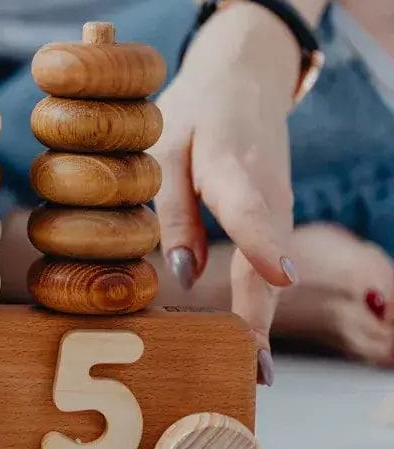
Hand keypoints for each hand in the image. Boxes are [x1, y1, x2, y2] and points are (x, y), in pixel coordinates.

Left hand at [151, 3, 301, 384]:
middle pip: (267, 262)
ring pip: (271, 272)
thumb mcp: (166, 145)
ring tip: (251, 371)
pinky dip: (259, 305)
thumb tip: (180, 274)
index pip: (250, 209)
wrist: (246, 78)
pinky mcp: (276, 219)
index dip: (262, 244)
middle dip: (261, 318)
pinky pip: (268, 268)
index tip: (281, 278)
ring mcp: (279, 210)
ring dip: (261, 321)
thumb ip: (170, 207)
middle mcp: (268, 195)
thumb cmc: (195, 111)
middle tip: (255, 370)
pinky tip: (246, 342)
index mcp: (234, 167)